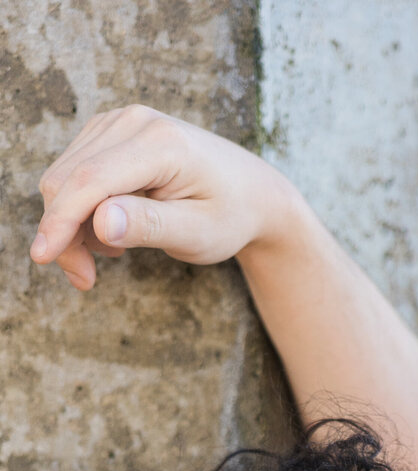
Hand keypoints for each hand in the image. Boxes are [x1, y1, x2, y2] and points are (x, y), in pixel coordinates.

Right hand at [30, 106, 296, 289]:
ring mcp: (119, 122)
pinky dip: (80, 209)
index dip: (59, 221)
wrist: (251, 192)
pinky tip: (112, 230)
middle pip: (68, 179)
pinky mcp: (109, 132)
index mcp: (160, 144)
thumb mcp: (198, 234)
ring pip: (64, 177)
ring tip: (112, 255)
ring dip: (72, 225)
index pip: (90, 181)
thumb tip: (99, 221)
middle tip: (86, 279)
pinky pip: (74, 173)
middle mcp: (134, 122)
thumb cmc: (230, 217)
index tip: (42, 258)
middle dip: (65, 233)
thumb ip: (149, 226)